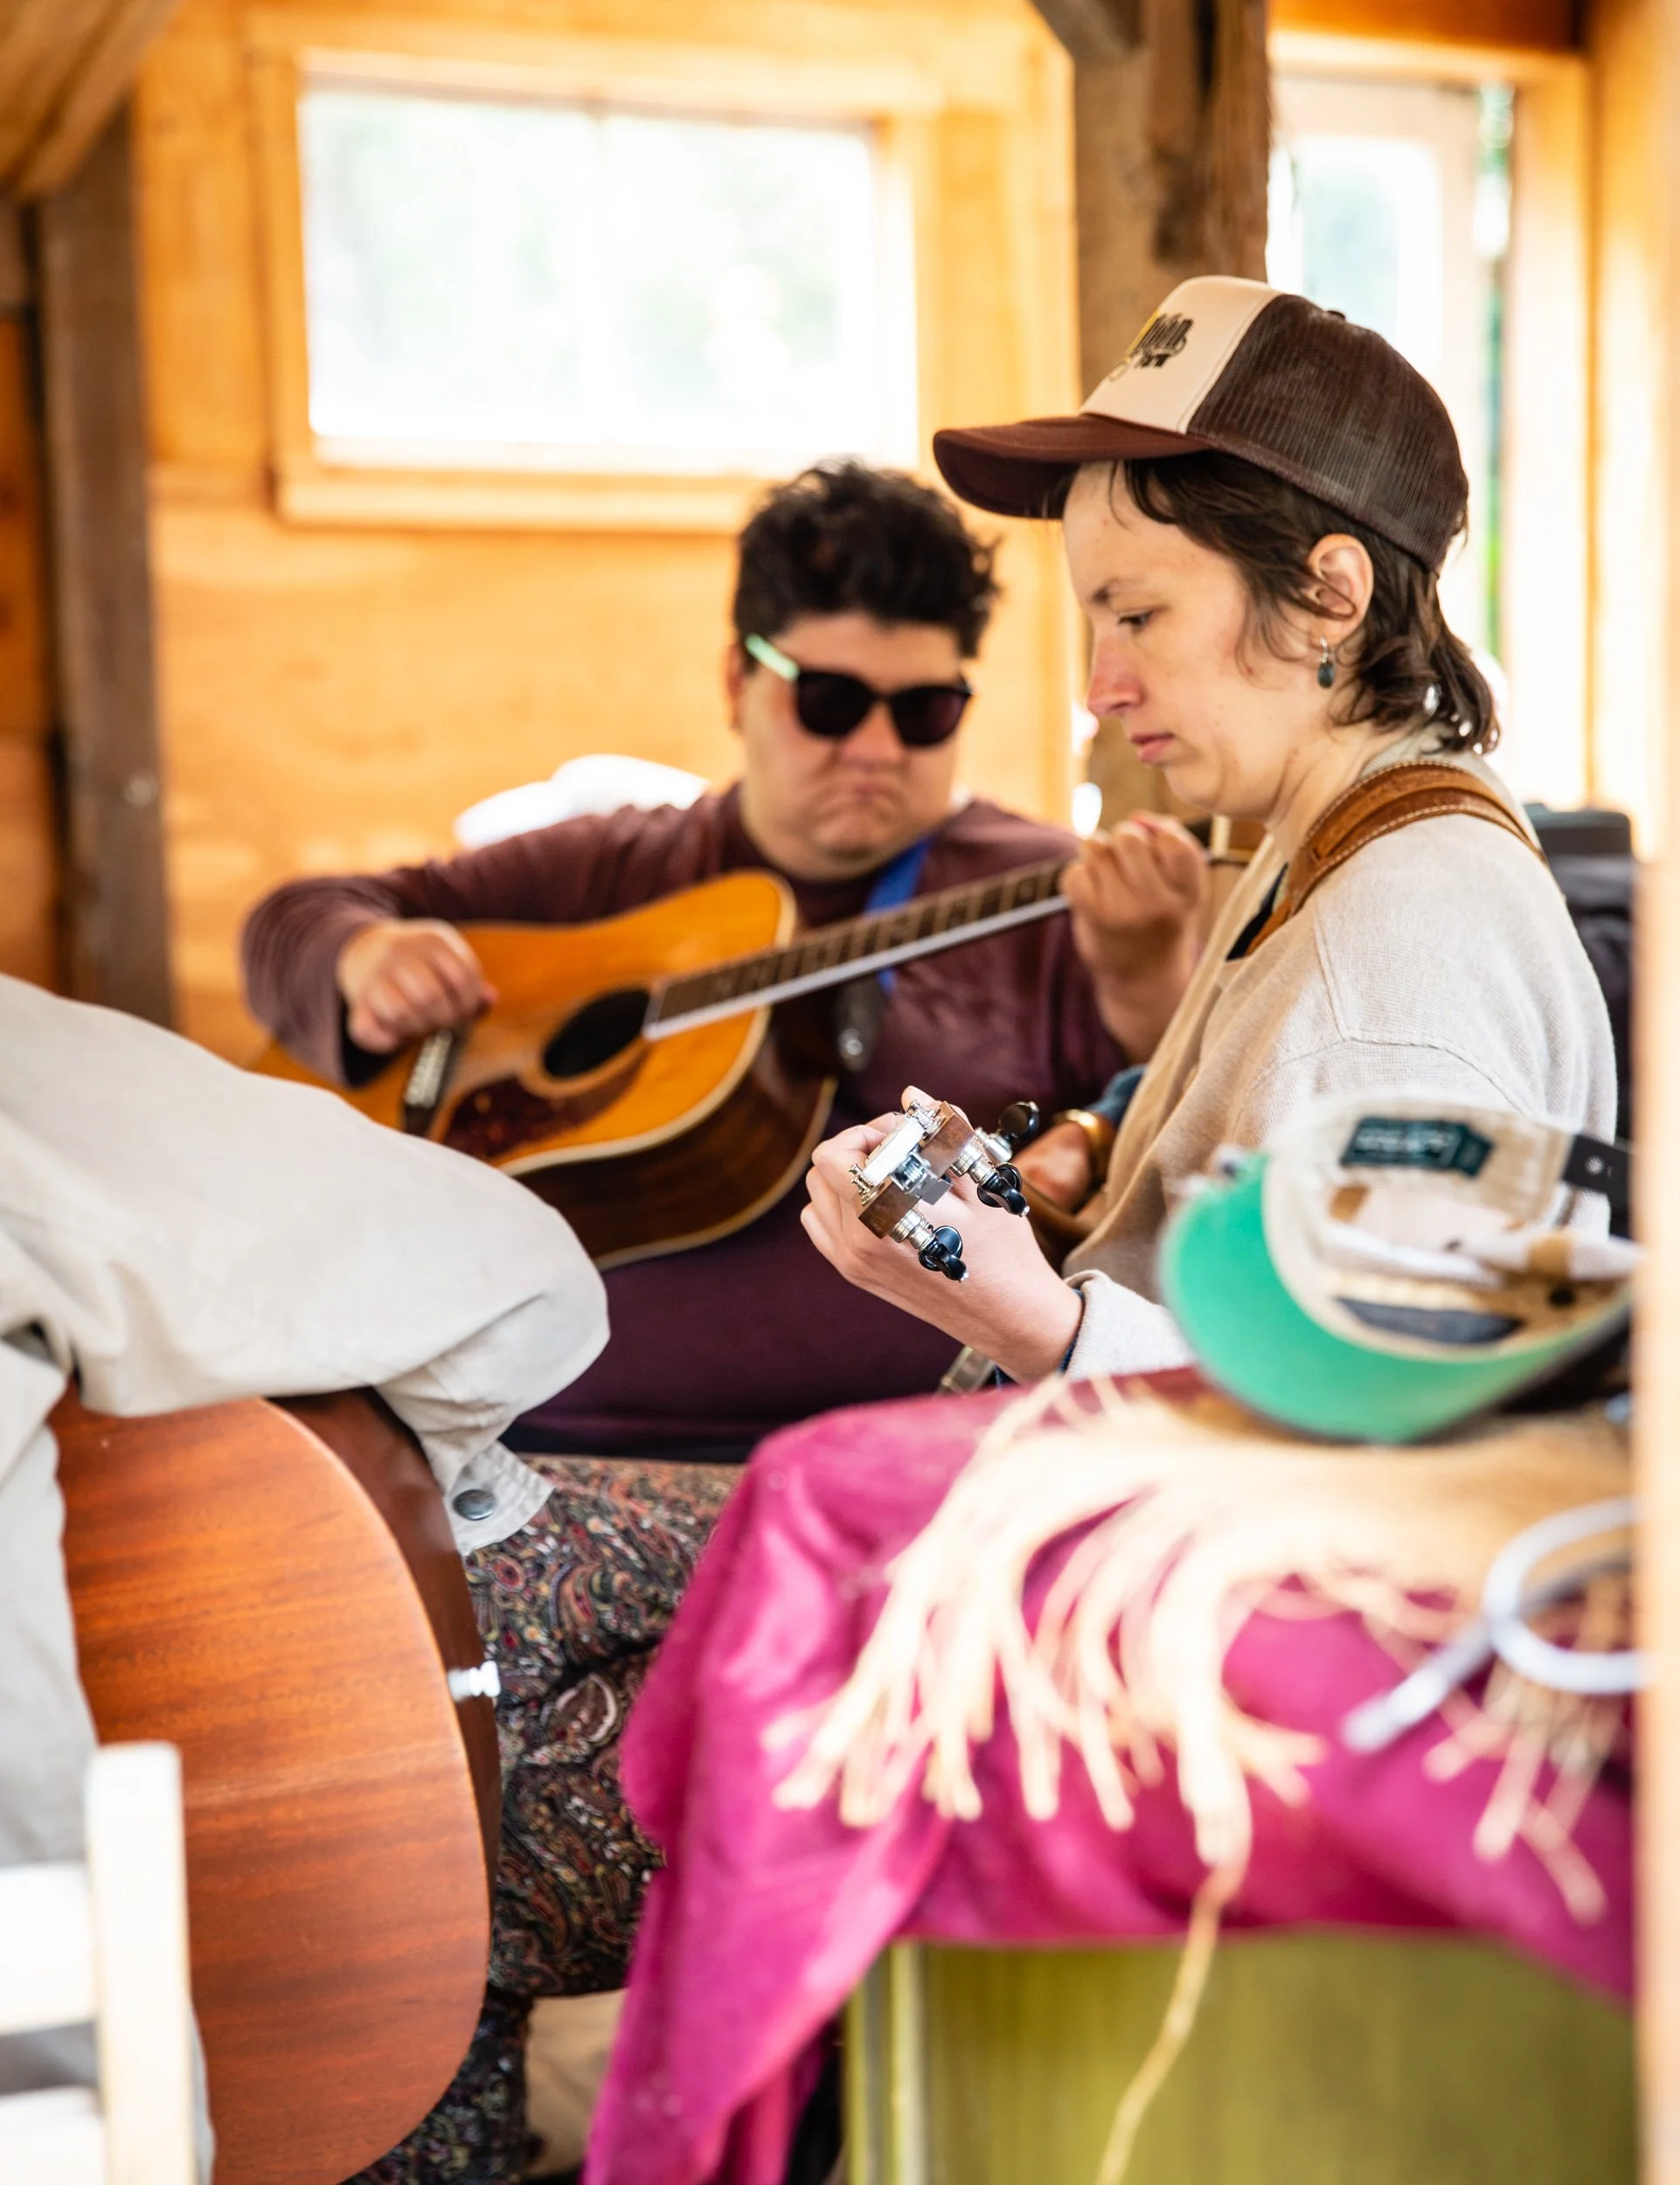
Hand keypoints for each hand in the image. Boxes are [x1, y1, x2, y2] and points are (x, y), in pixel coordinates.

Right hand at [336, 920, 496, 1053]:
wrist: (366, 947)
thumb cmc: (419, 961)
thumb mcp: (447, 958)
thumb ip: (470, 980)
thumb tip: (490, 999)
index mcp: (432, 940)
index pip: (461, 977)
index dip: (468, 1002)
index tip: (464, 1010)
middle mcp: (400, 953)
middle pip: (430, 997)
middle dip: (444, 1019)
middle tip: (443, 1021)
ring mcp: (375, 976)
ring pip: (399, 1013)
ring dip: (416, 1029)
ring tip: (421, 1024)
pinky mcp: (358, 1001)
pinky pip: (366, 1031)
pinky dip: (385, 1041)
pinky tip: (397, 1036)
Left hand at [801, 1111, 1082, 1382]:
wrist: (1010, 1316)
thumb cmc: (1005, 1246)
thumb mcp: (981, 1181)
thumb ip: (941, 1133)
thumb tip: (911, 1094)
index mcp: (888, 1217)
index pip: (835, 1156)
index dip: (869, 1133)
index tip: (907, 1138)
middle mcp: (859, 1243)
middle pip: (822, 1168)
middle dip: (859, 1149)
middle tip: (905, 1153)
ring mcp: (852, 1263)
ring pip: (817, 1193)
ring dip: (848, 1174)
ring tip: (896, 1178)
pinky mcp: (854, 1275)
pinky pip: (820, 1223)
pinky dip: (841, 1204)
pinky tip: (883, 1204)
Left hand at [1063, 813, 1205, 1060]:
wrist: (1144, 978)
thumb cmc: (1164, 919)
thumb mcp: (1183, 885)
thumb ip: (1171, 841)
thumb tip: (1138, 817)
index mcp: (1188, 891)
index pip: (1171, 840)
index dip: (1158, 833)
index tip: (1156, 849)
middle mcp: (1159, 903)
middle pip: (1128, 838)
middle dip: (1123, 839)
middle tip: (1125, 858)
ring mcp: (1124, 912)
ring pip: (1097, 848)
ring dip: (1098, 855)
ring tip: (1109, 876)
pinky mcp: (1094, 918)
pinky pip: (1074, 872)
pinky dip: (1078, 876)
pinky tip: (1091, 891)